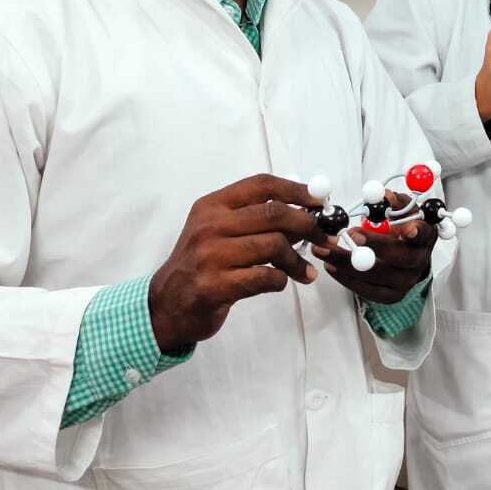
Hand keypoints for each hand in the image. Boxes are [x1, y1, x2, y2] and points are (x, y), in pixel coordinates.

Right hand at [148, 175, 323, 351]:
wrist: (167, 304)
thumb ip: (256, 220)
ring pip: (273, 245)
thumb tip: (305, 212)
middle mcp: (209, 226)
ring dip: (297, 260)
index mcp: (212, 206)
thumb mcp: (220, 232)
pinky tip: (280, 283)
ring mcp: (210, 256)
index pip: (261, 185)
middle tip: (323, 238)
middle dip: (307, 224)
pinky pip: (264, 278)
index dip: (296, 190)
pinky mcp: (215, 286)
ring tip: (305, 272)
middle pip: (273, 214)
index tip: (319, 200)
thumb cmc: (201, 265)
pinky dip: (281, 280)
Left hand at [318, 191, 436, 304]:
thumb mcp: (401, 210)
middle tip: (351, 235)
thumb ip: (394, 203)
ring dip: (348, 263)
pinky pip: (367, 291)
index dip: (416, 232)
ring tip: (326, 251)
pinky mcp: (390, 295)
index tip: (406, 228)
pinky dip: (347, 278)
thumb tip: (385, 195)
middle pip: (399, 257)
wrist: (404, 255)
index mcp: (424, 236)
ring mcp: (406, 281)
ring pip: (377, 276)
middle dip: (373, 245)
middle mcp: (418, 261)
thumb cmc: (401, 229)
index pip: (424, 234)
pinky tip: (332, 266)